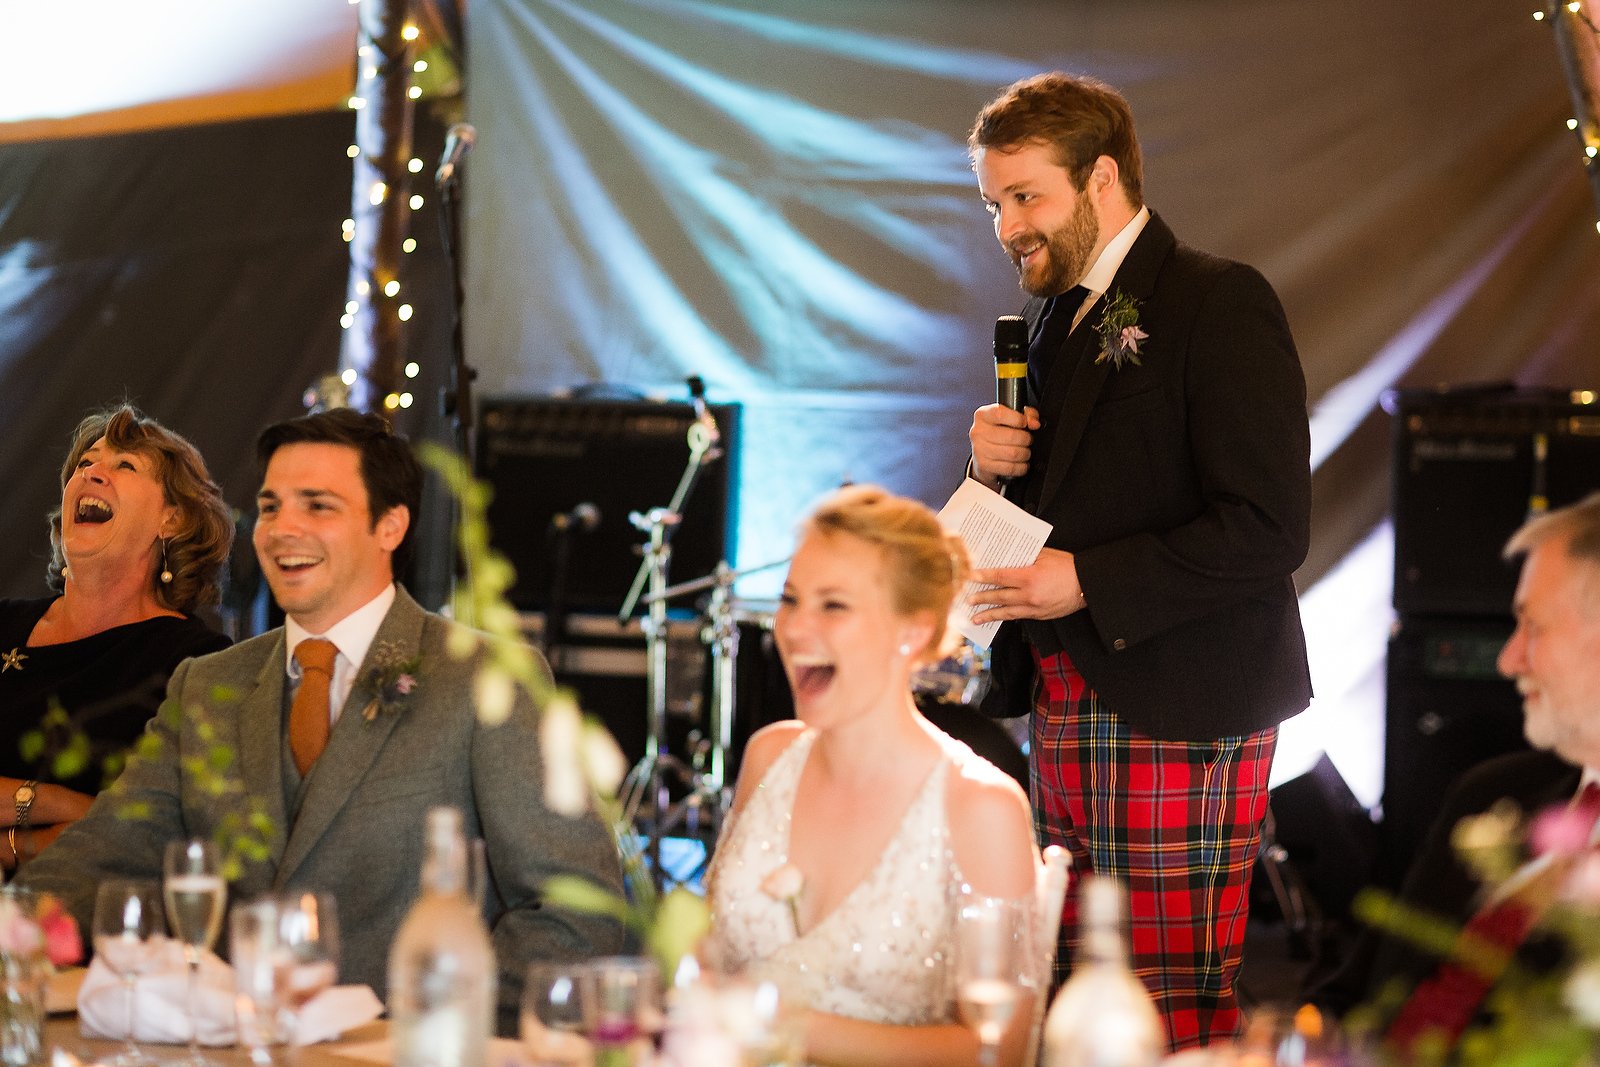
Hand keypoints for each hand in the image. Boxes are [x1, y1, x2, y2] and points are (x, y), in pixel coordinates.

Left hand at [968, 548, 1085, 623]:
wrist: (1086, 585)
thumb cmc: (1067, 566)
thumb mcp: (1044, 555)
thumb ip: (1024, 556)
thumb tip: (1005, 555)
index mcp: (1029, 577)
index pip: (999, 577)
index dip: (983, 577)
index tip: (969, 577)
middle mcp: (1029, 595)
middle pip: (999, 596)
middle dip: (981, 598)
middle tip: (966, 599)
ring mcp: (1034, 608)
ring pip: (1007, 612)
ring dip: (989, 614)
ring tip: (975, 618)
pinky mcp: (1040, 616)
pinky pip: (1019, 617)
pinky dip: (1006, 617)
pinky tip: (997, 617)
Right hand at [969, 404, 1040, 488]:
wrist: (983, 455)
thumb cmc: (998, 433)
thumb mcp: (1010, 417)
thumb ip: (1026, 414)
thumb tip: (1034, 423)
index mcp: (983, 415)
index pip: (1000, 414)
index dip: (1018, 419)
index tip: (1025, 423)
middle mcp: (978, 432)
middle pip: (1011, 436)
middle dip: (1026, 439)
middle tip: (1027, 440)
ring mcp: (979, 450)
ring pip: (1013, 454)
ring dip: (1025, 454)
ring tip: (1024, 452)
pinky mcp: (984, 466)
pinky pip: (1010, 468)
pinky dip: (1021, 467)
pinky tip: (1020, 463)